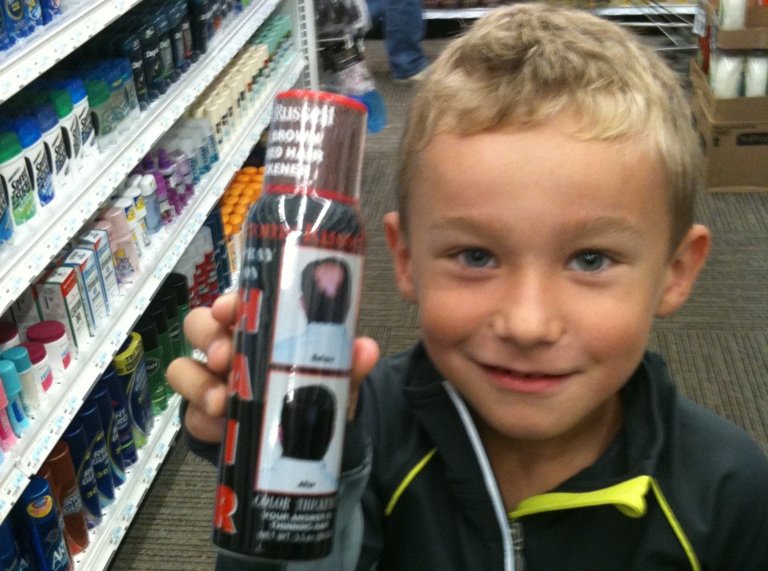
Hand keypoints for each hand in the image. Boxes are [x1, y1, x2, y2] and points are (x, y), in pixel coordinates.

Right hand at [167, 292, 379, 443]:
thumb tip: (366, 350)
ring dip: (198, 383)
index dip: (229, 301)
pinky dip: (202, 420)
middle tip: (224, 357)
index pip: (237, 302)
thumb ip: (348, 363)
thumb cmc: (311, 390)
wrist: (303, 439)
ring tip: (221, 402)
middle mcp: (229, 347)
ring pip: (183, 369)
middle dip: (208, 337)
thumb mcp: (334, 376)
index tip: (228, 310)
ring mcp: (211, 381)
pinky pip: (189, 414)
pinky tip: (221, 427)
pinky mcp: (202, 416)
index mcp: (259, 327)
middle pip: (199, 325)